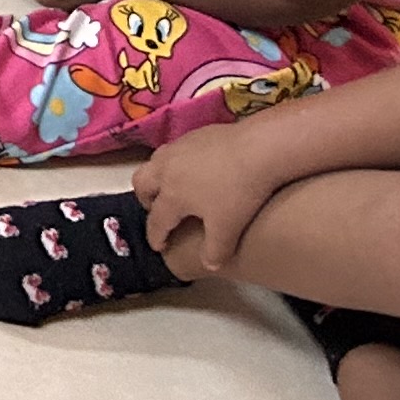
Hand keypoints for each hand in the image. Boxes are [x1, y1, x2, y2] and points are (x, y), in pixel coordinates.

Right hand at [135, 121, 296, 280]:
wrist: (257, 148)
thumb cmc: (239, 191)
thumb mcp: (228, 229)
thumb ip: (214, 251)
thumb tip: (209, 265)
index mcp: (172, 195)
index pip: (156, 220)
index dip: (155, 237)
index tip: (158, 246)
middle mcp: (166, 169)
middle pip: (142, 184)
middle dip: (145, 200)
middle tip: (158, 211)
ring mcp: (178, 148)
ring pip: (154, 162)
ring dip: (157, 178)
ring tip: (173, 187)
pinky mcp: (193, 134)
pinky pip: (173, 150)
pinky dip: (175, 163)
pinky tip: (196, 169)